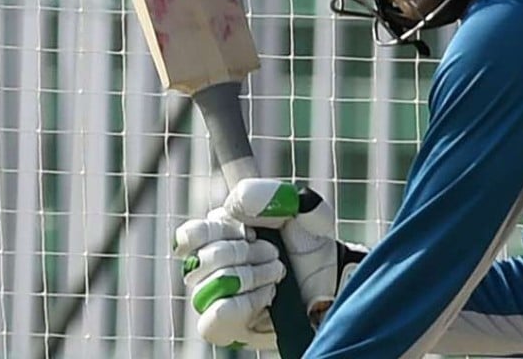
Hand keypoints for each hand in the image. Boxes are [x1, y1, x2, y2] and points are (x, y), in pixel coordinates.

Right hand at [173, 180, 363, 349]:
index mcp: (219, 232)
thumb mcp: (303, 208)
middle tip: (274, 252)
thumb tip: (238, 202)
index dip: (216, 231)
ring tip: (277, 272)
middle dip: (245, 254)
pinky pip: (214, 319)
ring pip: (209, 289)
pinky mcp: (225, 327)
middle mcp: (209, 265)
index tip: (251, 230)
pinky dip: (245, 303)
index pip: (188, 235)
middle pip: (202, 260)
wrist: (334, 278)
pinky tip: (268, 295)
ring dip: (250, 277)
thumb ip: (272, 195)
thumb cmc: (312, 240)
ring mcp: (215, 297)